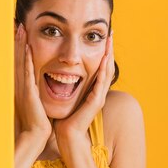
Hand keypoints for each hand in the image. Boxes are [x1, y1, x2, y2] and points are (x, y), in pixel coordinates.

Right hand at [14, 23, 51, 139]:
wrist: (36, 134)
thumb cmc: (37, 121)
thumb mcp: (36, 103)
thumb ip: (35, 93)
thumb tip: (37, 86)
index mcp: (24, 86)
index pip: (21, 62)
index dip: (20, 47)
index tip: (21, 33)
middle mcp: (21, 84)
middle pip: (18, 57)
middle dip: (18, 41)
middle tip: (18, 24)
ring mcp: (24, 87)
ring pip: (21, 61)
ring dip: (20, 45)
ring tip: (20, 29)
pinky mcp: (28, 92)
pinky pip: (27, 72)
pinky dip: (26, 59)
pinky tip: (27, 48)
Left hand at [53, 32, 114, 148]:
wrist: (66, 135)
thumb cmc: (63, 119)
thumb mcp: (66, 97)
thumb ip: (67, 87)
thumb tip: (57, 72)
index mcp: (92, 90)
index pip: (99, 67)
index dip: (101, 51)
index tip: (101, 36)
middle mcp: (98, 92)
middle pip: (106, 66)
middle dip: (109, 49)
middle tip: (111, 32)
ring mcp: (99, 97)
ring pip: (107, 72)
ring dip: (109, 55)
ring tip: (110, 40)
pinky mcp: (96, 102)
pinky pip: (101, 83)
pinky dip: (103, 70)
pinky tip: (104, 58)